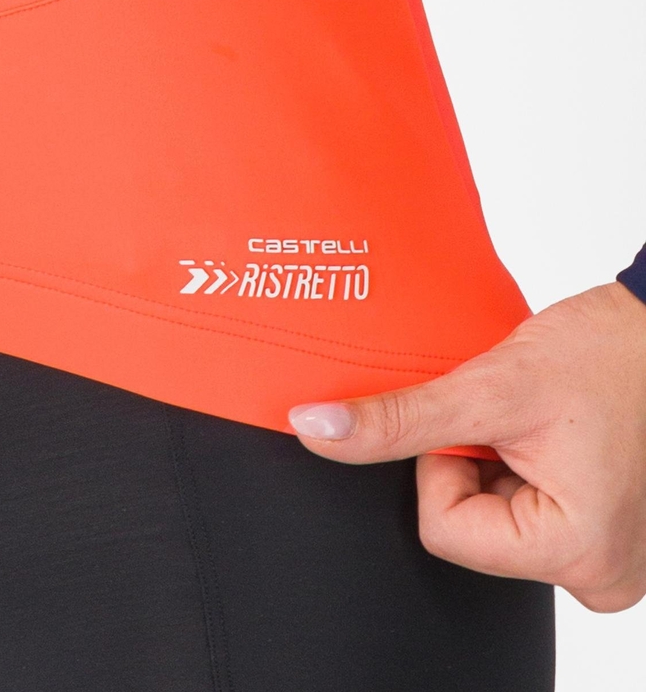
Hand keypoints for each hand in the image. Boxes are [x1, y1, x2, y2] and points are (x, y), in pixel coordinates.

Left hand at [288, 281, 645, 612]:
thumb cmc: (609, 352)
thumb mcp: (489, 388)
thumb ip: (396, 419)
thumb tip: (316, 430)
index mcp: (580, 554)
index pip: (443, 531)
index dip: (445, 464)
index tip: (483, 424)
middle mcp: (598, 573)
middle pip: (467, 529)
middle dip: (473, 465)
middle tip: (517, 423)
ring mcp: (601, 554)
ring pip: (489, 517)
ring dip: (494, 463)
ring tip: (538, 426)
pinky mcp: (595, 531)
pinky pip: (519, 509)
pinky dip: (513, 466)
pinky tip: (545, 435)